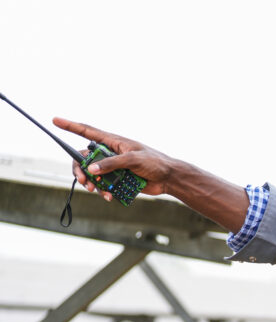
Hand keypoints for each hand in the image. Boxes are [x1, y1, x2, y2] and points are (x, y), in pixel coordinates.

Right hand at [52, 117, 173, 200]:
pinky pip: (103, 185)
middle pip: (84, 158)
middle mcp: (110, 153)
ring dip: (90, 183)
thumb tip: (92, 169)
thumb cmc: (154, 163)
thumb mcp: (133, 160)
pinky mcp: (117, 180)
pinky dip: (102, 191)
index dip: (71, 126)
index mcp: (113, 142)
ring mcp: (113, 167)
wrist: (168, 179)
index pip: (88, 131)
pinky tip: (109, 197)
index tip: (55, 120)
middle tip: (83, 180)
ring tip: (96, 190)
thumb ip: (112, 163)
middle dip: (80, 169)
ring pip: (92, 174)